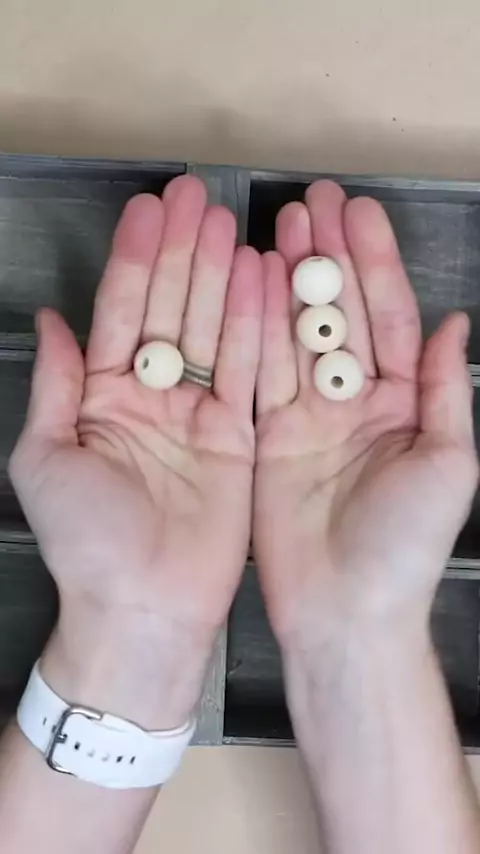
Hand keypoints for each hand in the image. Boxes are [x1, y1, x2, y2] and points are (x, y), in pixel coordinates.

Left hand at [9, 176, 261, 726]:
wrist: (142, 607)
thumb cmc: (85, 540)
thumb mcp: (48, 457)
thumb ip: (57, 384)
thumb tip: (52, 319)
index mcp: (103, 396)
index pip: (123, 312)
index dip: (138, 259)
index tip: (151, 208)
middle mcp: (153, 396)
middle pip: (171, 310)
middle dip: (182, 252)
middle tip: (196, 196)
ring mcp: (198, 414)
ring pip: (213, 330)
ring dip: (219, 275)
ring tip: (228, 221)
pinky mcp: (239, 436)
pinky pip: (249, 371)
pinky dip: (256, 325)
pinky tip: (260, 278)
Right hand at [254, 180, 477, 645]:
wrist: (345, 613)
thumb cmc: (405, 547)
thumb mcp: (448, 465)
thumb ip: (447, 390)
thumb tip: (453, 321)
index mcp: (405, 404)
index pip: (390, 318)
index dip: (374, 263)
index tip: (357, 212)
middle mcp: (356, 402)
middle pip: (340, 314)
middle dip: (329, 256)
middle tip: (311, 202)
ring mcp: (309, 416)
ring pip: (296, 333)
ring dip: (288, 280)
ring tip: (278, 226)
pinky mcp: (268, 436)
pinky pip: (260, 372)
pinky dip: (254, 328)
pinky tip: (248, 284)